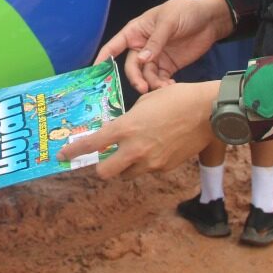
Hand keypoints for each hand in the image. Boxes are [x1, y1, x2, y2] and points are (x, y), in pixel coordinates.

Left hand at [58, 81, 215, 180]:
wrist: (208, 112)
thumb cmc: (176, 99)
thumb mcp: (144, 103)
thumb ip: (128, 120)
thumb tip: (121, 129)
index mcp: (126, 128)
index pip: (92, 145)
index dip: (74, 152)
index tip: (63, 156)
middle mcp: (135, 149)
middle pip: (105, 172)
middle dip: (102, 166)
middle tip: (105, 157)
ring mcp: (151, 162)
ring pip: (127, 174)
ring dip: (125, 166)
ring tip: (135, 150)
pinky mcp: (166, 168)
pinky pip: (148, 170)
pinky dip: (146, 163)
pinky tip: (156, 148)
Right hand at [97, 0, 232, 93]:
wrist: (210, 19)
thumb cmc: (185, 11)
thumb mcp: (168, 21)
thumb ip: (156, 40)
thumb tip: (142, 59)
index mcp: (136, 31)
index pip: (114, 46)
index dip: (103, 59)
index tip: (95, 73)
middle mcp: (141, 46)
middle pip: (131, 66)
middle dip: (136, 78)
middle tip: (144, 88)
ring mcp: (154, 57)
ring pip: (145, 76)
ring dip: (152, 84)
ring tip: (164, 88)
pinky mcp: (168, 66)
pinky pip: (159, 79)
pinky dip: (162, 86)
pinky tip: (170, 88)